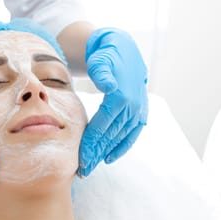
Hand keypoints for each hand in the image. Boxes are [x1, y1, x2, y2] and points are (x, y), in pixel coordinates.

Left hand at [79, 28, 147, 175]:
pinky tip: (109, 158)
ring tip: (91, 166)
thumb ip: (102, 72)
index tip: (81, 158)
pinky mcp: (139, 113)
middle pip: (111, 135)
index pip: (103, 125)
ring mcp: (138, 110)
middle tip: (82, 170)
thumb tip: (107, 85)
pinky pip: (131, 134)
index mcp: (122, 97)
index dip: (92, 143)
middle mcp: (133, 106)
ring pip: (120, 137)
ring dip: (106, 153)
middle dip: (96, 153)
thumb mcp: (101, 59)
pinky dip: (121, 147)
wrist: (122, 49)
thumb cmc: (106, 55)